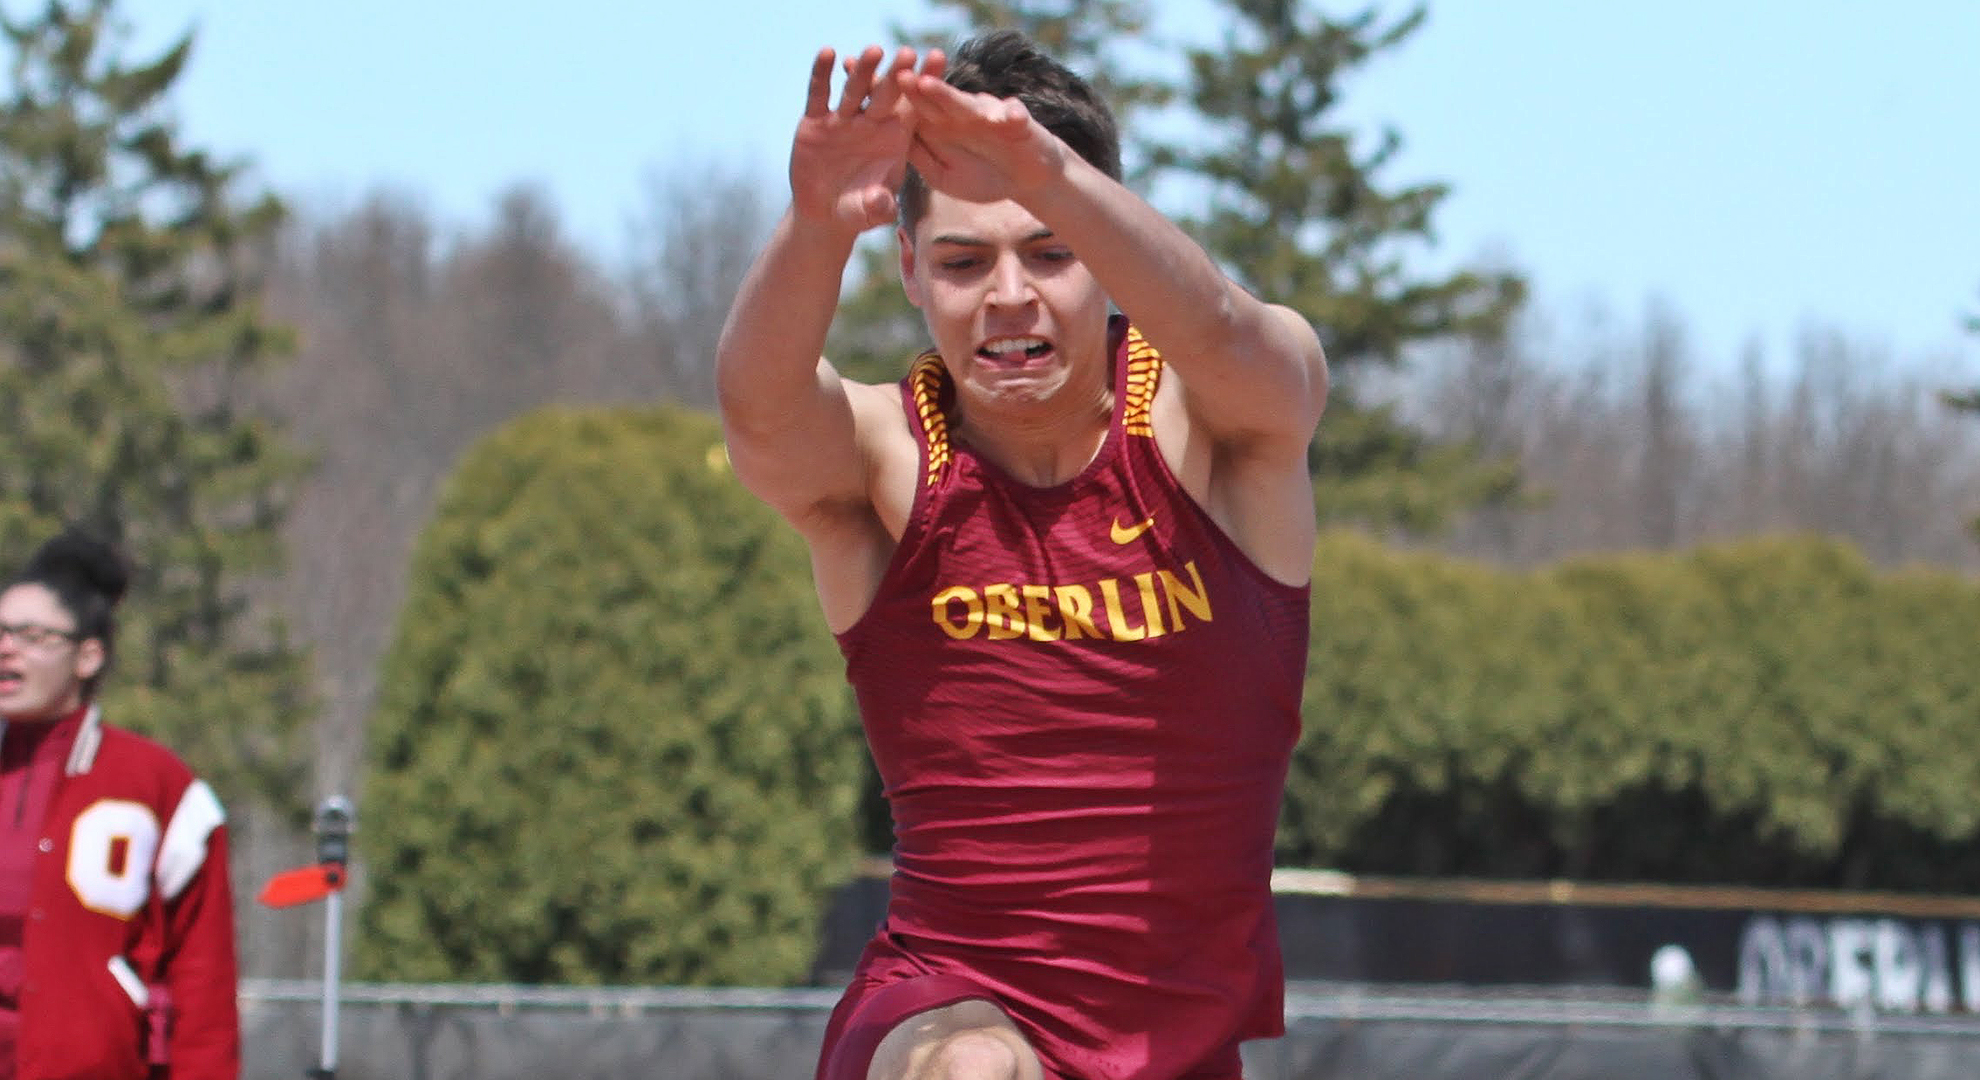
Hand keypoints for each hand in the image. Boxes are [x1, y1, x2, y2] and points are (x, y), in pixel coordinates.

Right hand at [789, 46, 937, 233]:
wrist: (825, 211)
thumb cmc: (858, 209)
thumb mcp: (870, 211)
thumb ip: (879, 206)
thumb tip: (883, 203)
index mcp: (894, 139)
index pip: (913, 110)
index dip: (924, 89)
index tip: (936, 65)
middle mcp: (871, 124)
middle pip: (886, 95)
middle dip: (897, 76)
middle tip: (909, 54)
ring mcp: (844, 120)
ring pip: (855, 90)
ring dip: (864, 71)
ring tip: (874, 51)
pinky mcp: (816, 121)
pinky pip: (819, 94)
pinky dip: (822, 75)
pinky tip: (827, 53)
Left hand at [902, 72, 1068, 204]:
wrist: (1025, 179)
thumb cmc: (981, 177)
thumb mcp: (943, 176)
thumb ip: (921, 159)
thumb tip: (893, 142)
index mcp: (938, 125)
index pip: (912, 107)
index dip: (891, 97)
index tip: (866, 87)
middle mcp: (959, 113)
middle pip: (932, 98)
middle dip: (912, 86)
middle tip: (892, 76)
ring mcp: (987, 114)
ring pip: (965, 102)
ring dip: (946, 94)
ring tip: (928, 85)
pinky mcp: (1018, 120)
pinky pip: (1014, 115)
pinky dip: (1011, 115)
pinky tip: (1009, 118)